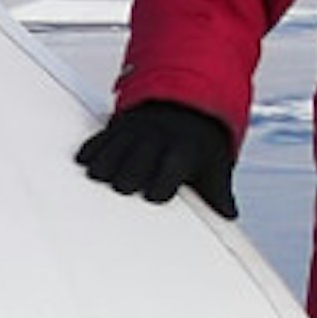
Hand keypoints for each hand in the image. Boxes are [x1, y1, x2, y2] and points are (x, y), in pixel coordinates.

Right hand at [76, 98, 238, 215]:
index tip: (156, 196)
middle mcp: (156, 141)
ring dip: (105, 168)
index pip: (167, 173)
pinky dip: (90, 152)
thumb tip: (229, 215)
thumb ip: (219, 191)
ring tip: (102, 178)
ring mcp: (134, 133)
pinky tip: (87, 163)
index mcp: (181, 151)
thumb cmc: (200, 143)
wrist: (187, 102)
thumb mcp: (216, 164)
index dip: (160, 189)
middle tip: (126, 187)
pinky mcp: (117, 128)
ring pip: (112, 153)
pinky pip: (98, 140)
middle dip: (127, 179)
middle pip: (134, 165)